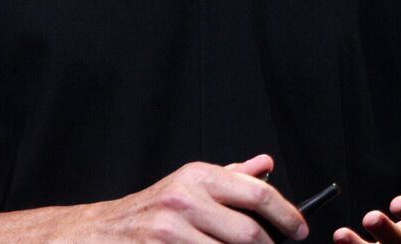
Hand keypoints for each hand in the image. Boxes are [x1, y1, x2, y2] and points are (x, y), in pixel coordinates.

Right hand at [90, 152, 309, 242]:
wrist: (101, 233)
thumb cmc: (150, 211)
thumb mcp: (189, 185)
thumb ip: (230, 177)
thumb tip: (266, 165)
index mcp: (197, 177)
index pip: (257, 194)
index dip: (288, 216)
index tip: (300, 230)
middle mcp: (184, 200)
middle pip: (250, 234)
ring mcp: (170, 232)